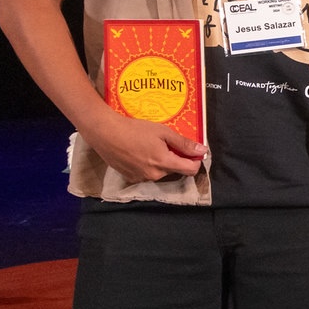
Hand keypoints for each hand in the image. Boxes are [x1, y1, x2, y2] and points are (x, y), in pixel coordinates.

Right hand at [83, 110, 207, 183]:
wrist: (105, 133)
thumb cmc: (135, 129)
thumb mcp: (163, 132)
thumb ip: (183, 143)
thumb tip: (203, 150)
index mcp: (164, 163)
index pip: (190, 170)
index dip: (194, 160)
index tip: (192, 151)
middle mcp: (154, 175)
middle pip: (175, 171)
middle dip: (176, 159)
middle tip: (166, 144)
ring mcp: (141, 179)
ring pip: (161, 173)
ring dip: (162, 163)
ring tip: (151, 147)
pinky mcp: (130, 178)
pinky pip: (147, 174)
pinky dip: (149, 166)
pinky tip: (140, 153)